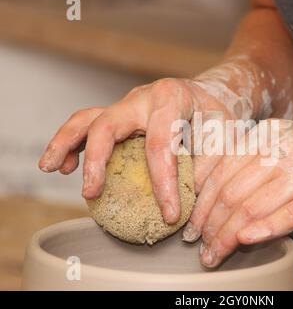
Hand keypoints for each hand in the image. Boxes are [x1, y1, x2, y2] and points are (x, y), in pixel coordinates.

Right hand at [38, 70, 259, 223]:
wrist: (210, 94)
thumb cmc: (217, 115)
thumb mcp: (225, 137)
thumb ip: (209, 169)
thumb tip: (191, 213)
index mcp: (172, 97)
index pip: (160, 144)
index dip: (163, 183)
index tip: (169, 215)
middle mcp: (143, 97)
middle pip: (108, 123)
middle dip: (96, 160)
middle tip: (91, 193)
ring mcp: (127, 105)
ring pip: (88, 119)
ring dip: (65, 143)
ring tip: (51, 168)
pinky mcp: (120, 116)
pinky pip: (90, 126)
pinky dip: (74, 145)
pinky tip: (66, 167)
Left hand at [184, 120, 292, 266]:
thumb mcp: (280, 144)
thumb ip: (248, 162)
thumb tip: (211, 197)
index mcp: (264, 135)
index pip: (219, 169)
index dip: (200, 199)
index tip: (190, 222)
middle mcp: (280, 150)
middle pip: (231, 191)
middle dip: (209, 223)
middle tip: (199, 243)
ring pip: (252, 207)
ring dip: (227, 235)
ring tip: (215, 253)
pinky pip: (286, 216)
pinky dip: (262, 230)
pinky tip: (245, 241)